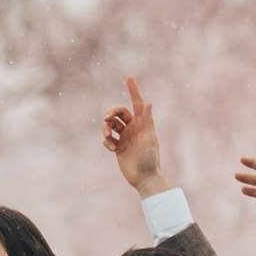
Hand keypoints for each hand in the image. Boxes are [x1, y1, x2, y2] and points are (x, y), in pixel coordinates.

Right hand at [100, 77, 168, 195]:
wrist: (144, 178)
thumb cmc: (149, 158)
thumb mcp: (149, 138)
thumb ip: (147, 120)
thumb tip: (149, 102)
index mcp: (142, 123)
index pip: (137, 102)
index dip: (133, 90)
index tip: (129, 77)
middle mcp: (133, 128)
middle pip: (118, 112)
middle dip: (111, 113)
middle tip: (107, 118)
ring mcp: (125, 137)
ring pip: (110, 124)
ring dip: (105, 128)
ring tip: (107, 137)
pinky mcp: (118, 147)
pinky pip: (108, 138)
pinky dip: (107, 142)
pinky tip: (112, 149)